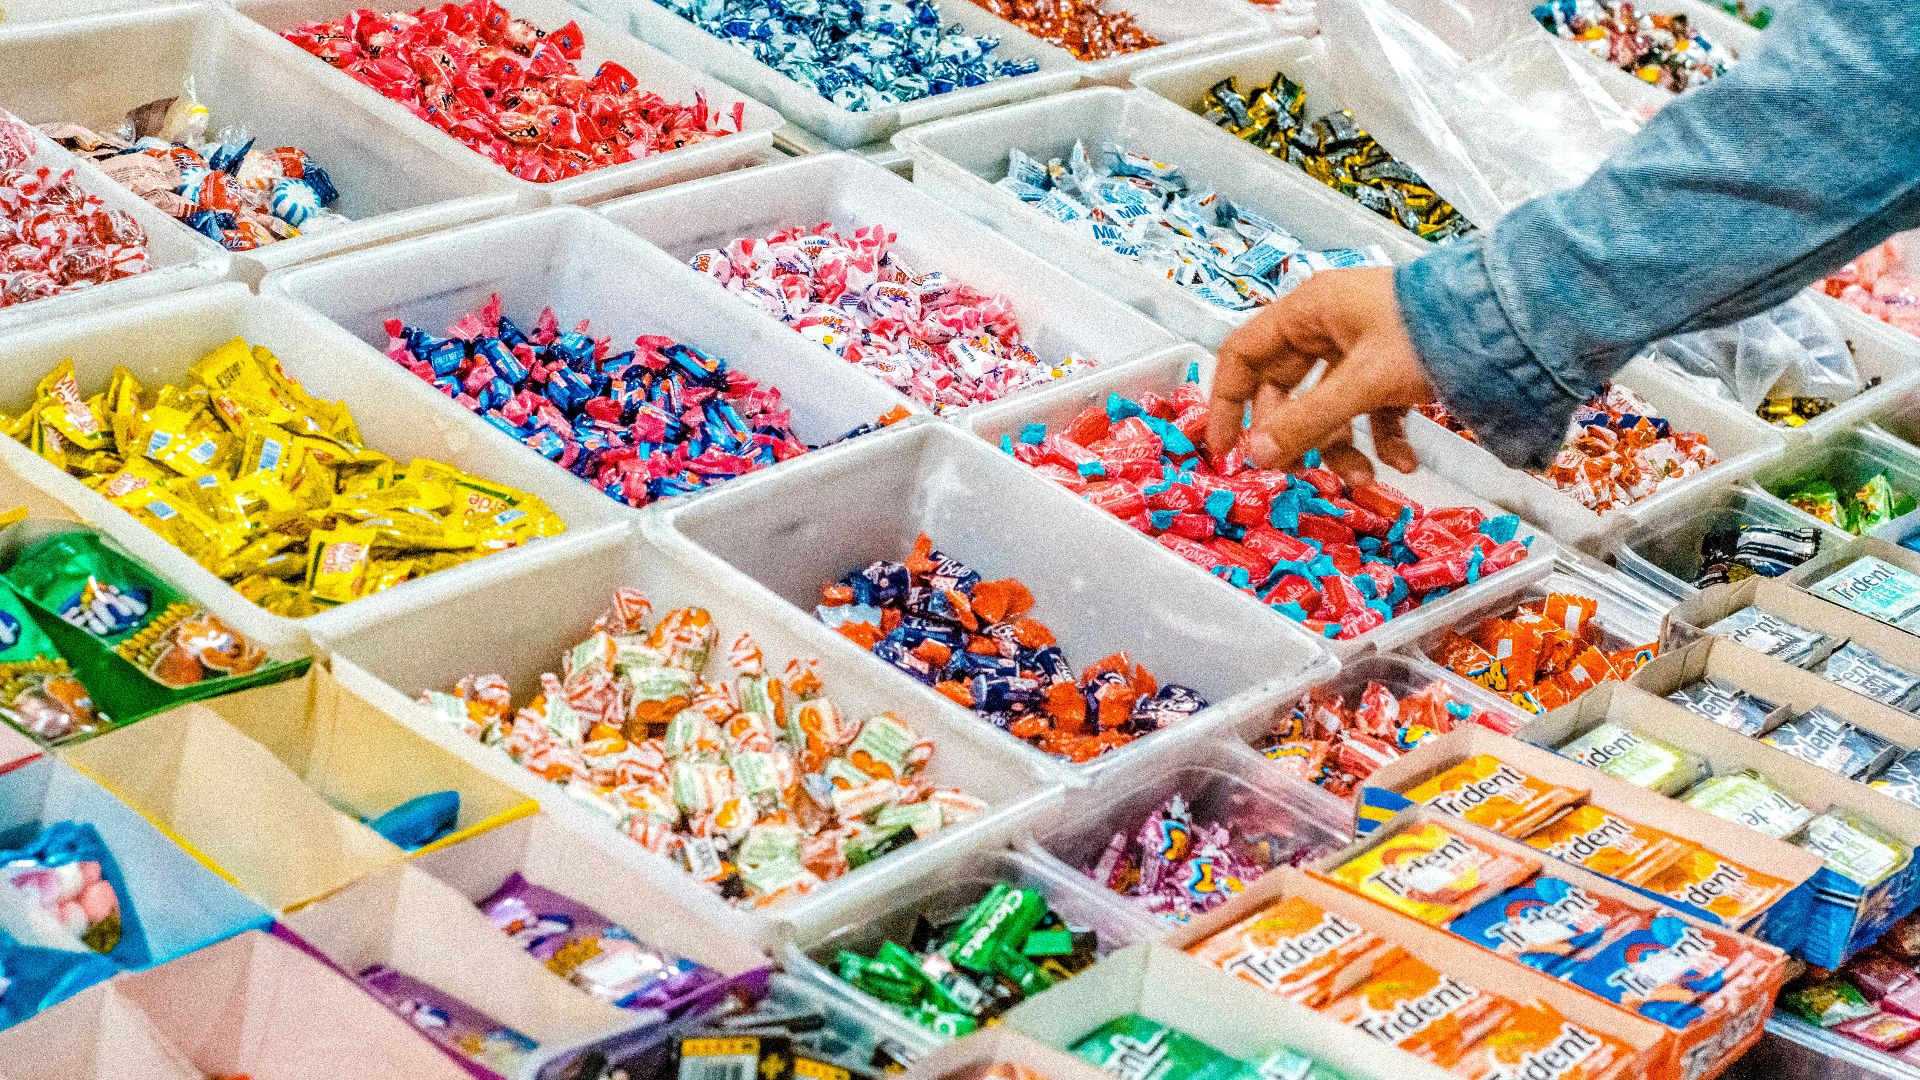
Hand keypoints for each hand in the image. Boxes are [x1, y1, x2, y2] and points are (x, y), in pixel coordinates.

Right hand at [1206, 266, 1435, 485]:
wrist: (1510, 319)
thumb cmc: (1431, 331)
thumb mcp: (1362, 381)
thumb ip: (1307, 422)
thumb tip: (1257, 456)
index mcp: (1307, 311)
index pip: (1243, 355)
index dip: (1226, 402)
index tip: (1225, 447)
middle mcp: (1328, 325)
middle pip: (1286, 389)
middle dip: (1296, 436)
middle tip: (1297, 472)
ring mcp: (1361, 345)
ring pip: (1330, 405)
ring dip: (1342, 446)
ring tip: (1362, 478)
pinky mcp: (1393, 365)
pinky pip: (1370, 408)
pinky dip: (1382, 438)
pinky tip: (1402, 462)